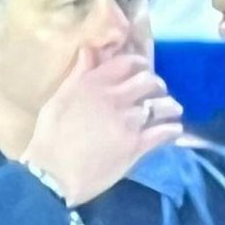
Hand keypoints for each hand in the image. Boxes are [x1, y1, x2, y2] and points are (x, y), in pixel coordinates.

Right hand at [20, 48, 182, 205]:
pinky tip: (174, 132)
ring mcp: (128, 121)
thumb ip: (78, 75)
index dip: (141, 64)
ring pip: (162, 105)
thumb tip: (89, 50)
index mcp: (94, 83)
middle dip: (158, 86)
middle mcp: (114, 98)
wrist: (53, 174)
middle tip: (158, 94)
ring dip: (170, 107)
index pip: (128, 62)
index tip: (144, 71)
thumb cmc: (50, 138)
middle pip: (149, 81)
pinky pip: (164, 132)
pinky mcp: (136, 145)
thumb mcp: (58, 99)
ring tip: (172, 112)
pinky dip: (173, 131)